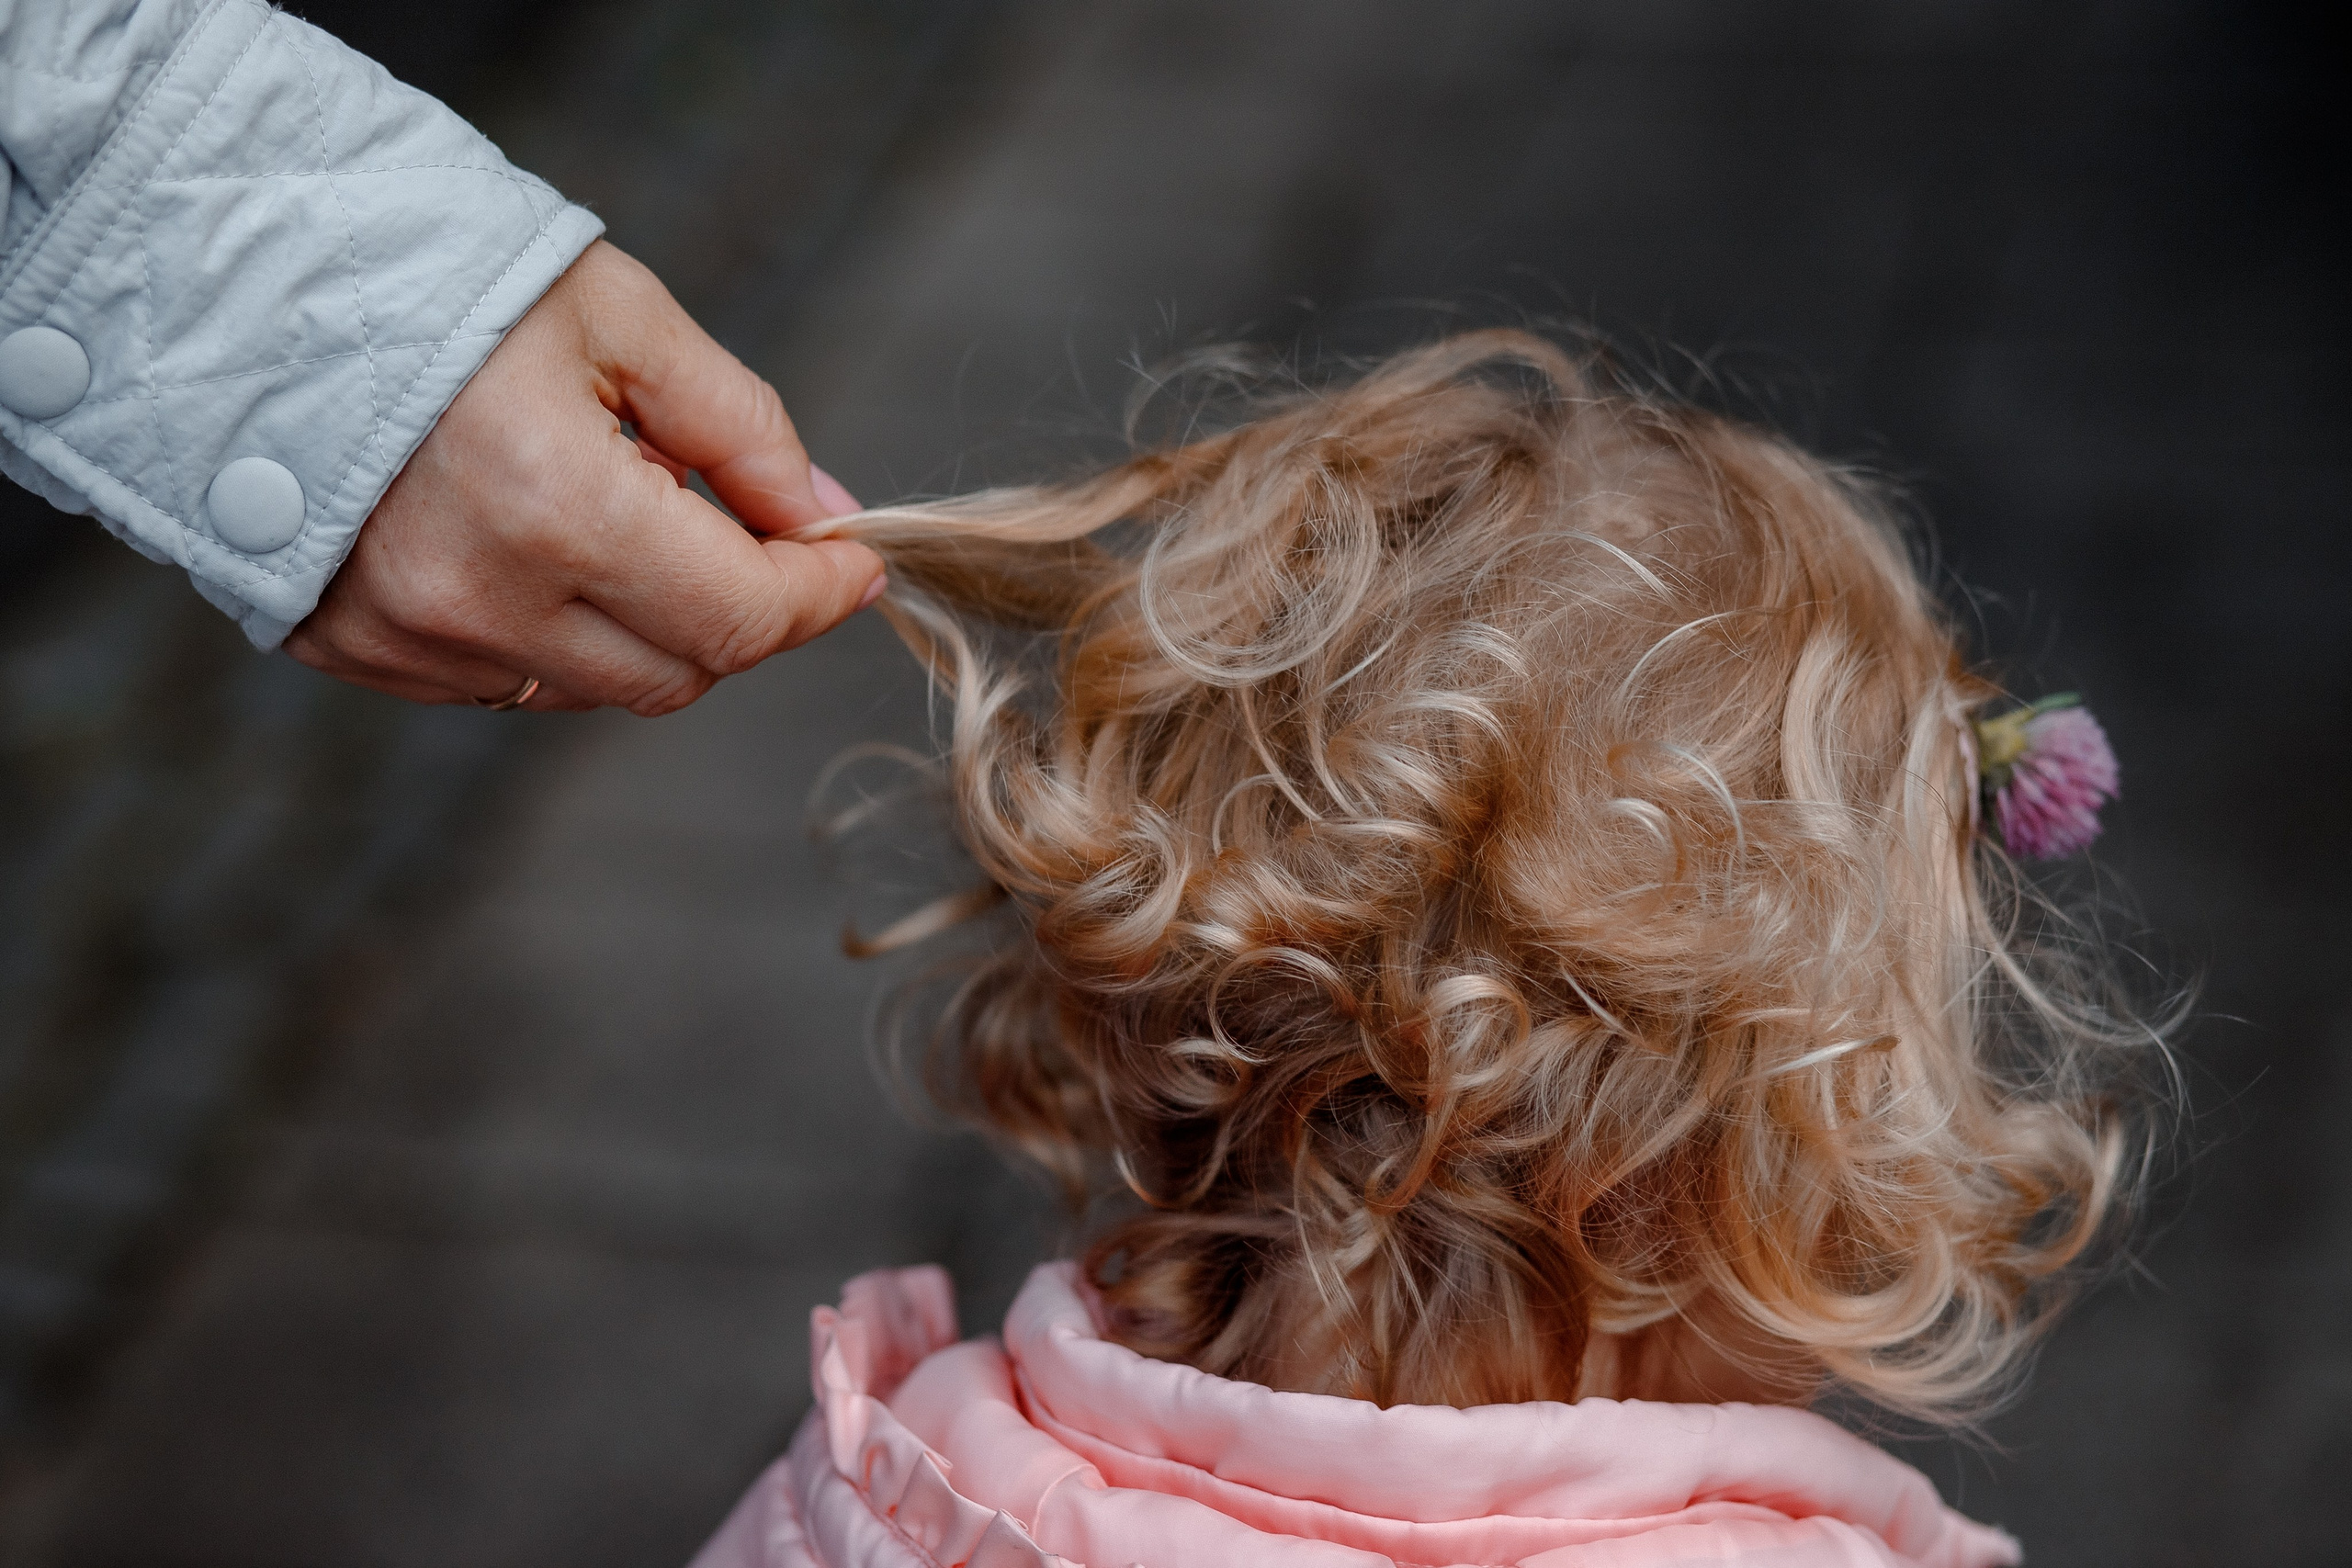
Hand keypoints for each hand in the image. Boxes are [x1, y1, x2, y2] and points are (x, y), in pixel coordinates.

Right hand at [285, 241, 883, 713]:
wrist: (240, 277)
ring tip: (597, 503)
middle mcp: (482, 601)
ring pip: (593, 687)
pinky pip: (501, 682)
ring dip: (637, 623)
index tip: (851, 562)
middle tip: (728, 520)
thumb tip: (820, 519)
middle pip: (678, 674)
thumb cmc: (445, 278)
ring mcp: (409, 640)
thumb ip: (742, 428)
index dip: (817, 596)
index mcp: (560, 510)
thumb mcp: (623, 317)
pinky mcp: (354, 652)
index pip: (742, 619)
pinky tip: (519, 539)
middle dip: (734, 611)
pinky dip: (546, 631)